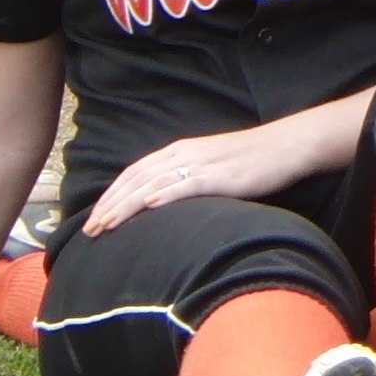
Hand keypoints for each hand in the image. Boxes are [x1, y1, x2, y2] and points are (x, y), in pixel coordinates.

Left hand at [77, 126, 305, 236]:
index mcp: (180, 150)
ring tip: (107, 225)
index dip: (110, 195)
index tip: (92, 217)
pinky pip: (188, 184)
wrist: (286, 145)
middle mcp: (185, 154)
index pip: (135, 172)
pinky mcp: (222, 176)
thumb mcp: (210, 165)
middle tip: (89, 230)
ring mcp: (203, 164)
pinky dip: (166, 194)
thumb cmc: (250, 159)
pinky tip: (149, 205)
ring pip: (154, 184)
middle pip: (137, 179)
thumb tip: (161, 202)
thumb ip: (185, 178)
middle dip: (109, 205)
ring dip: (126, 205)